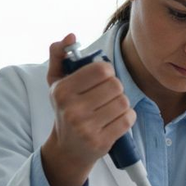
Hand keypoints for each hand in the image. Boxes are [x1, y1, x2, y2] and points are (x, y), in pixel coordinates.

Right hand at [40, 33, 135, 185]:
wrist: (67, 149)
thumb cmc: (65, 110)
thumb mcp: (56, 83)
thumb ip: (59, 55)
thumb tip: (70, 37)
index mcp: (62, 91)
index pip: (101, 69)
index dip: (107, 72)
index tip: (101, 79)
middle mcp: (72, 110)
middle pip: (115, 86)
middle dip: (115, 88)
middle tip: (106, 96)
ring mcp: (86, 128)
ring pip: (124, 102)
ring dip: (121, 103)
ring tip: (109, 108)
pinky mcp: (101, 142)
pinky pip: (128, 119)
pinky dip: (127, 118)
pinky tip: (115, 120)